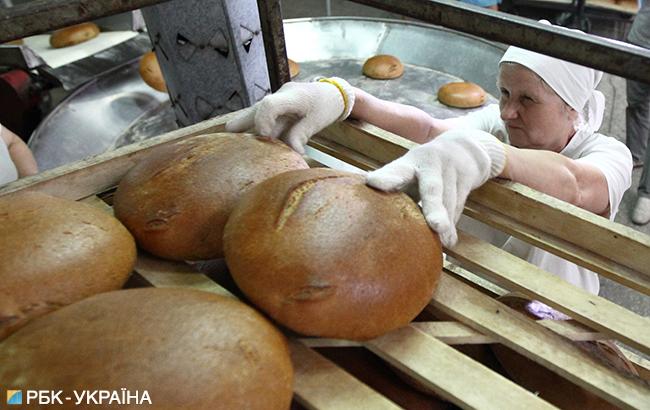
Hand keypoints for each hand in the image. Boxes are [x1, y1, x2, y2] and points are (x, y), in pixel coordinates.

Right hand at [226, 78, 354, 153]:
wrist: (334, 93)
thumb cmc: (327, 106)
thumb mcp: (317, 122)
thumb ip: (301, 135)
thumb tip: (291, 152)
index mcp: (293, 96)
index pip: (269, 105)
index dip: (262, 122)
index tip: (265, 138)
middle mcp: (281, 96)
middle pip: (255, 109)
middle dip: (240, 124)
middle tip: (230, 139)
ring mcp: (278, 101)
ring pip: (257, 114)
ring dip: (250, 129)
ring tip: (238, 145)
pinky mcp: (278, 108)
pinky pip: (265, 118)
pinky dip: (259, 129)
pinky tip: (252, 143)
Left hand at [366, 129, 505, 246]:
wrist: (464, 148)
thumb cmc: (424, 171)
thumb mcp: (409, 175)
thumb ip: (397, 195)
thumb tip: (379, 228)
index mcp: (408, 164)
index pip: (396, 171)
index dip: (386, 177)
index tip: (373, 182)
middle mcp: (430, 163)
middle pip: (432, 188)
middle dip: (434, 207)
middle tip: (436, 225)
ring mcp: (450, 168)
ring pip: (449, 201)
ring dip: (447, 224)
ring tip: (444, 242)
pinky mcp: (467, 177)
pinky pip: (459, 205)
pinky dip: (453, 224)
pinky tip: (448, 240)